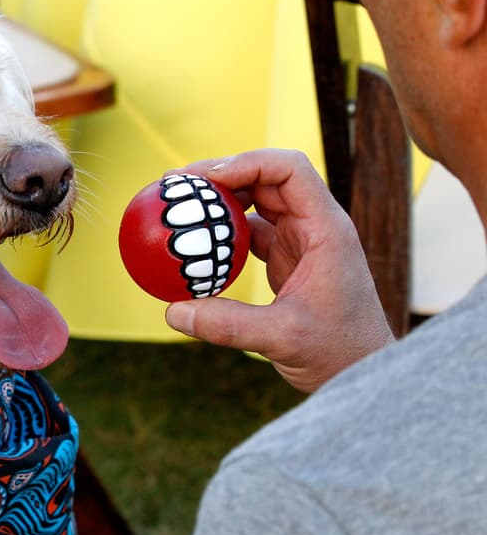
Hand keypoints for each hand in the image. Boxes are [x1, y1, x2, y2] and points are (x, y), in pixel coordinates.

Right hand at [163, 149, 394, 391]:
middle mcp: (315, 226)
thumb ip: (228, 324)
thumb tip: (173, 312)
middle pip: (267, 178)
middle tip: (176, 185)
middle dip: (221, 175)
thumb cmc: (338, 351)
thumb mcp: (282, 338)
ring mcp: (301, 240)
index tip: (203, 180)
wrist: (360, 370)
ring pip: (258, 202)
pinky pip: (250, 232)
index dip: (245, 164)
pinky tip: (194, 243)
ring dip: (220, 200)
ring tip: (180, 206)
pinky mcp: (288, 258)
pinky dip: (221, 232)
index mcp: (326, 229)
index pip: (289, 171)